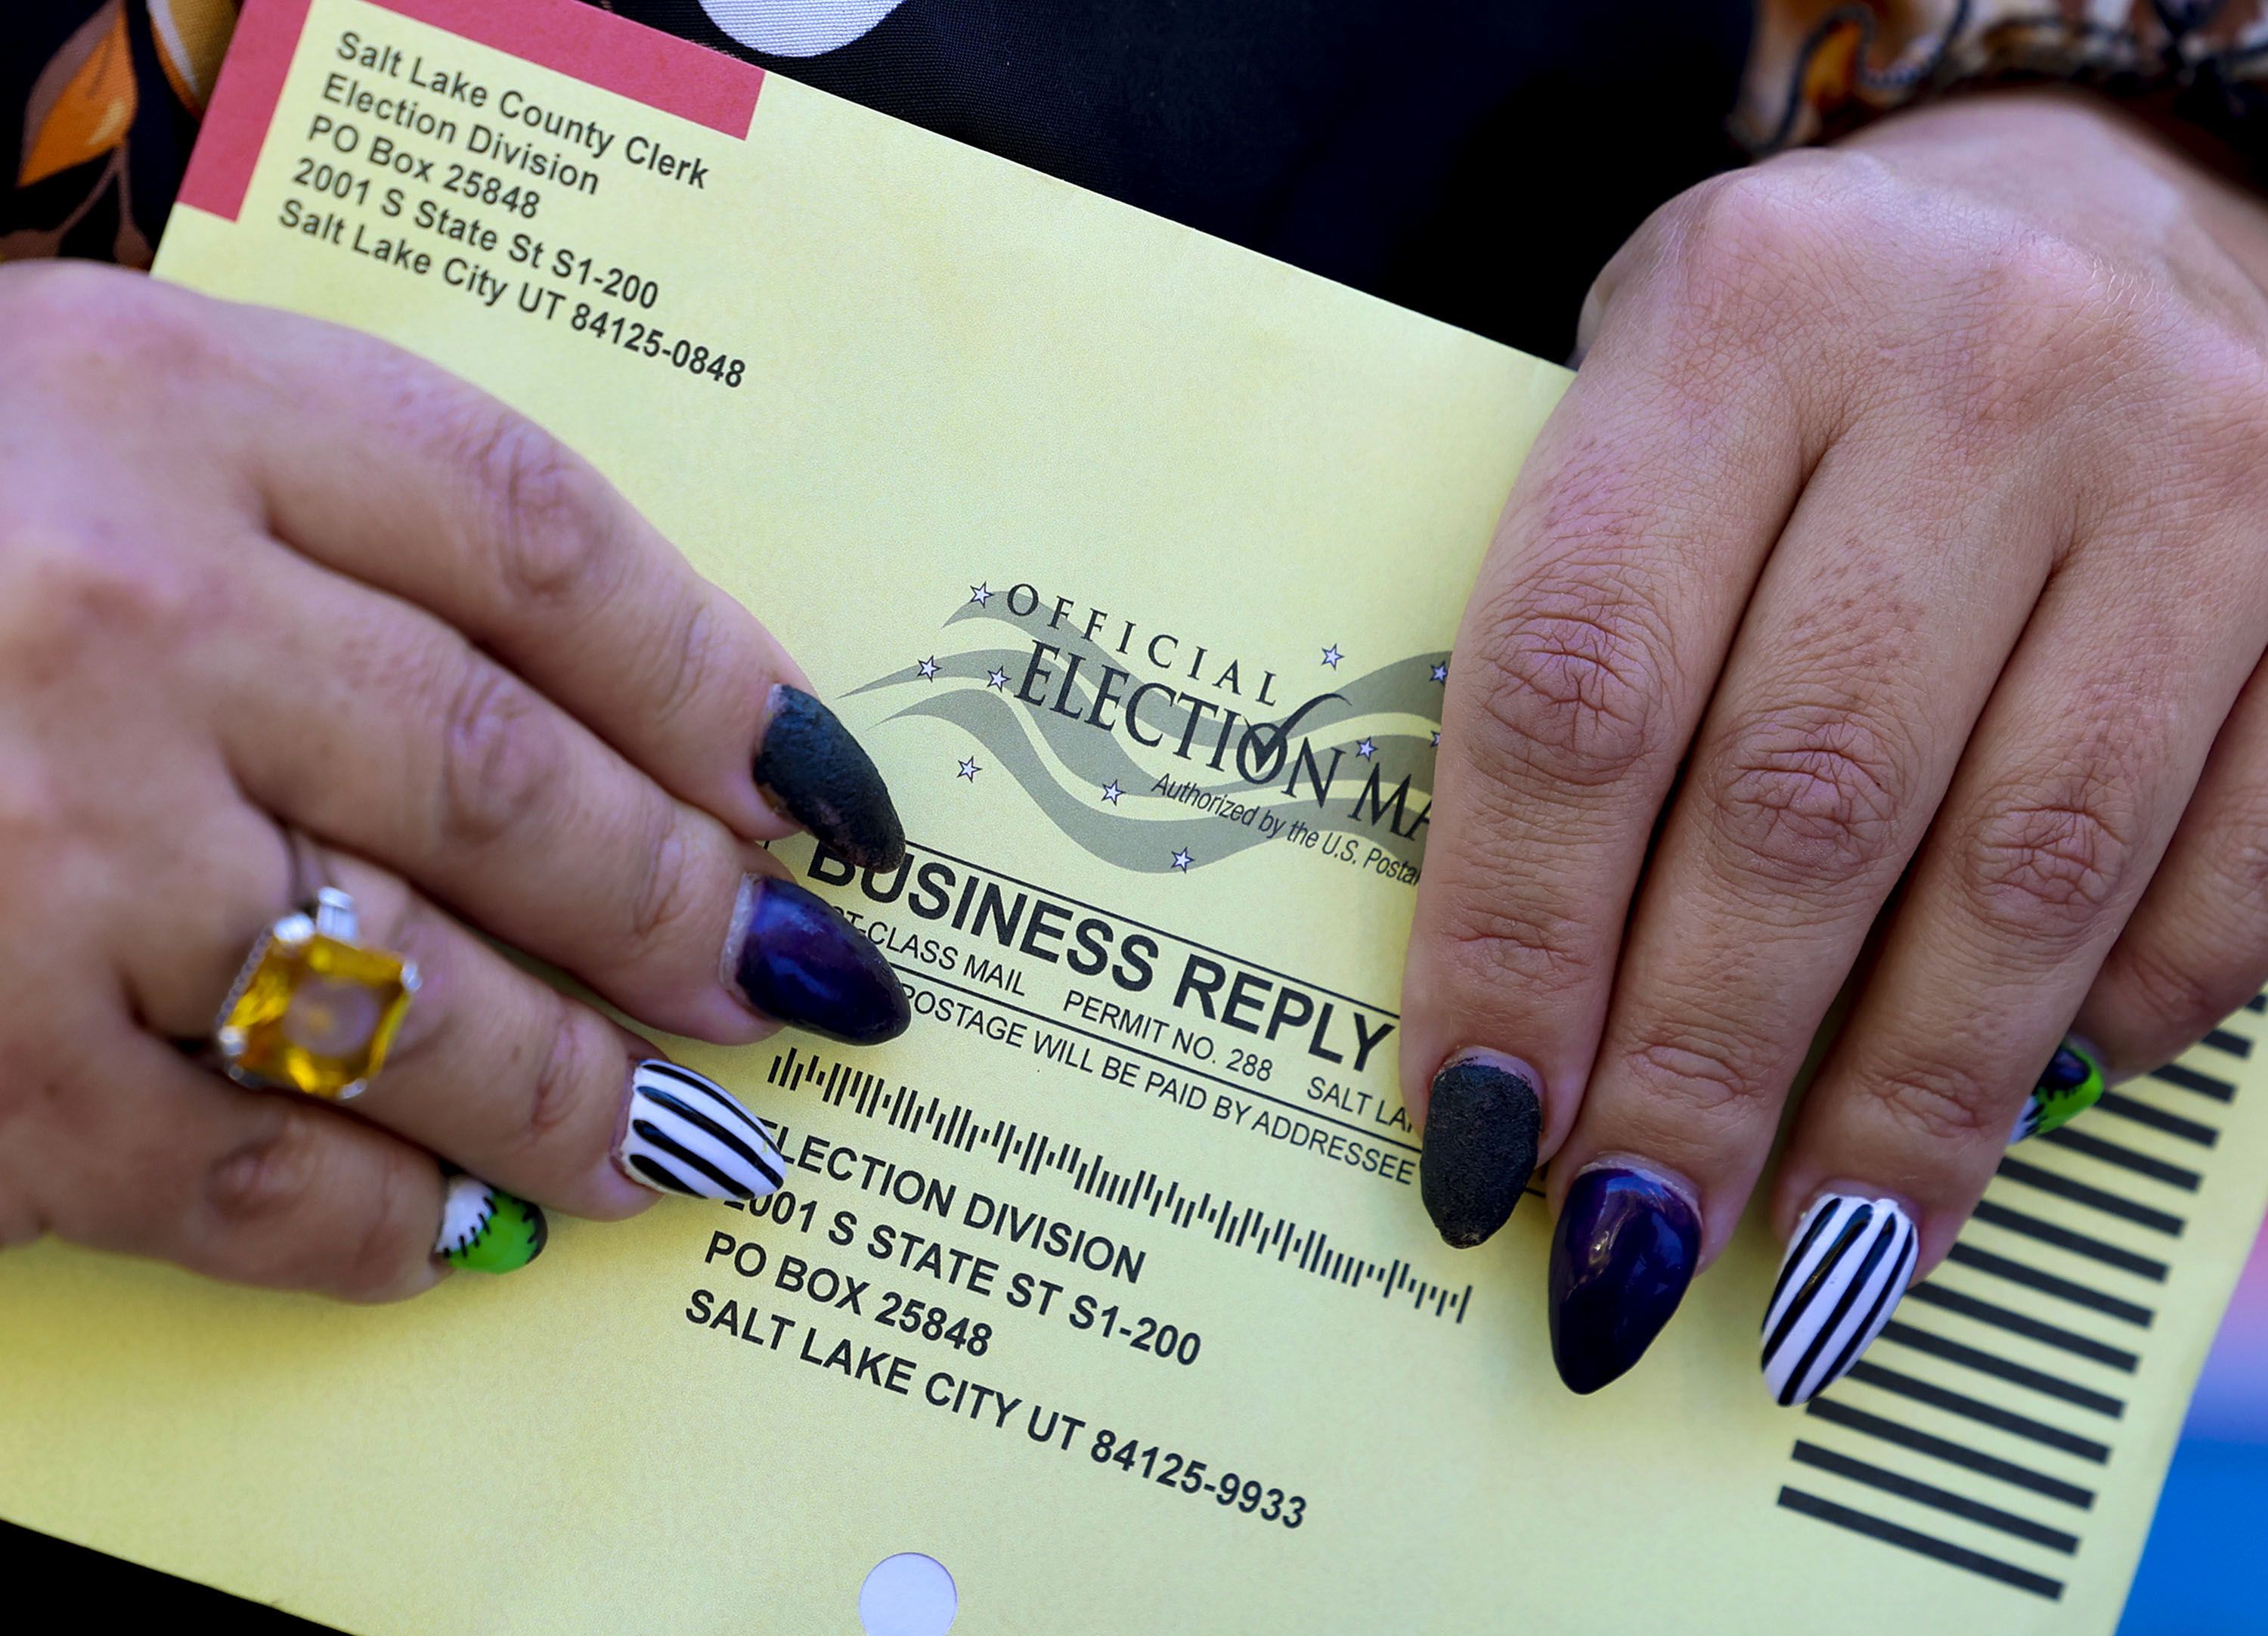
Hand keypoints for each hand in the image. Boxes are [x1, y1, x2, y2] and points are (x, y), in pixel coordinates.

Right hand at [0, 263, 908, 1297]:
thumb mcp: (103, 412)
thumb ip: (352, 517)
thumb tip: (654, 719)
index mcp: (178, 412)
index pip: (549, 548)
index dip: (724, 684)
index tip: (823, 791)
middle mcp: (133, 622)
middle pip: (523, 789)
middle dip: (690, 914)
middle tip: (791, 988)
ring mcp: (46, 853)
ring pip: (422, 1001)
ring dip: (586, 1092)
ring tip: (692, 1139)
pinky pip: (243, 1178)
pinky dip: (378, 1224)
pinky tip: (458, 1230)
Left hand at [1402, 91, 2267, 1399]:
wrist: (2096, 196)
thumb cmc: (1812, 358)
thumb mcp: (1653, 417)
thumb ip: (1588, 657)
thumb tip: (1534, 1014)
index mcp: (1735, 319)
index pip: (1579, 683)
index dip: (1516, 940)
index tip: (1473, 1133)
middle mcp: (1974, 371)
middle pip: (1799, 803)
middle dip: (1700, 1069)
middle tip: (1622, 1248)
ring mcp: (2189, 466)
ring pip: (2026, 867)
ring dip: (1903, 1109)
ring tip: (1811, 1269)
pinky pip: (2232, 868)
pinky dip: (2116, 1019)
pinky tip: (2013, 1105)